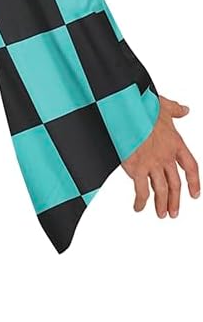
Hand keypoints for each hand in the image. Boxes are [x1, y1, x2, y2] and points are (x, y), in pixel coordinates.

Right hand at [121, 96, 199, 217]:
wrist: (126, 111)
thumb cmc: (142, 106)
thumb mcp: (163, 106)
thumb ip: (175, 110)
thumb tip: (184, 110)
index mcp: (175, 143)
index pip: (190, 166)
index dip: (194, 182)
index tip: (195, 194)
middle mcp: (166, 156)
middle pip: (175, 183)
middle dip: (175, 200)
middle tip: (174, 212)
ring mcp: (152, 164)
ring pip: (161, 190)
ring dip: (162, 205)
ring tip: (161, 215)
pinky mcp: (136, 168)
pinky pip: (141, 191)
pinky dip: (141, 202)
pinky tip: (139, 207)